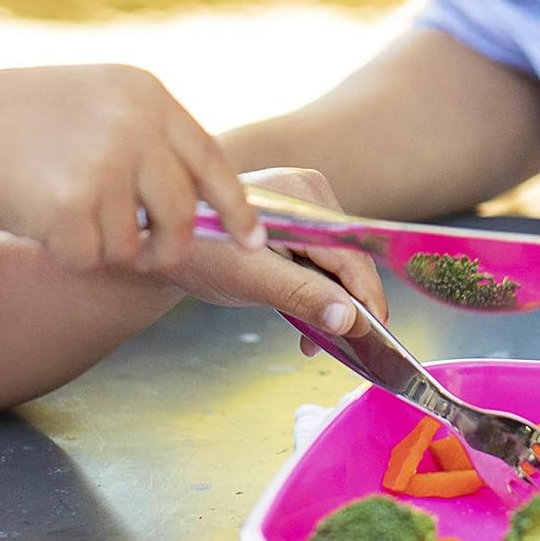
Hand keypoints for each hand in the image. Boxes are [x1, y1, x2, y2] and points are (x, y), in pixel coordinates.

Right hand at [0, 66, 262, 272]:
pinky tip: (38, 216)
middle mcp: (134, 125)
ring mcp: (104, 164)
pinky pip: (91, 258)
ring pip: (133, 245)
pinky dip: (67, 252)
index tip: (253, 239)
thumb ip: (151, 141)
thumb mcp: (98, 103)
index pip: (211, 159)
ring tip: (62, 205)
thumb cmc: (21, 119)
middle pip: (181, 213)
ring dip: (101, 243)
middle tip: (144, 251)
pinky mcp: (72, 206)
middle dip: (167, 244)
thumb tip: (204, 206)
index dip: (235, 206)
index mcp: (147, 95)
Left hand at [154, 167, 388, 351]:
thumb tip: (350, 319)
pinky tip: (304, 320)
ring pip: (337, 263)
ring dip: (329, 303)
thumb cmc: (200, 253)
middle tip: (339, 347)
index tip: (376, 338)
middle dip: (345, 305)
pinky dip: (315, 291)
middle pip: (348, 258)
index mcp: (302, 195)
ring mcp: (304, 205)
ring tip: (310, 338)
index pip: (351, 253)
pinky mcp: (297, 221)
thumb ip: (301, 296)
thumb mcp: (251, 280)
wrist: (163, 240)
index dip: (367, 298)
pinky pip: (321, 260)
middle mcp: (310, 192)